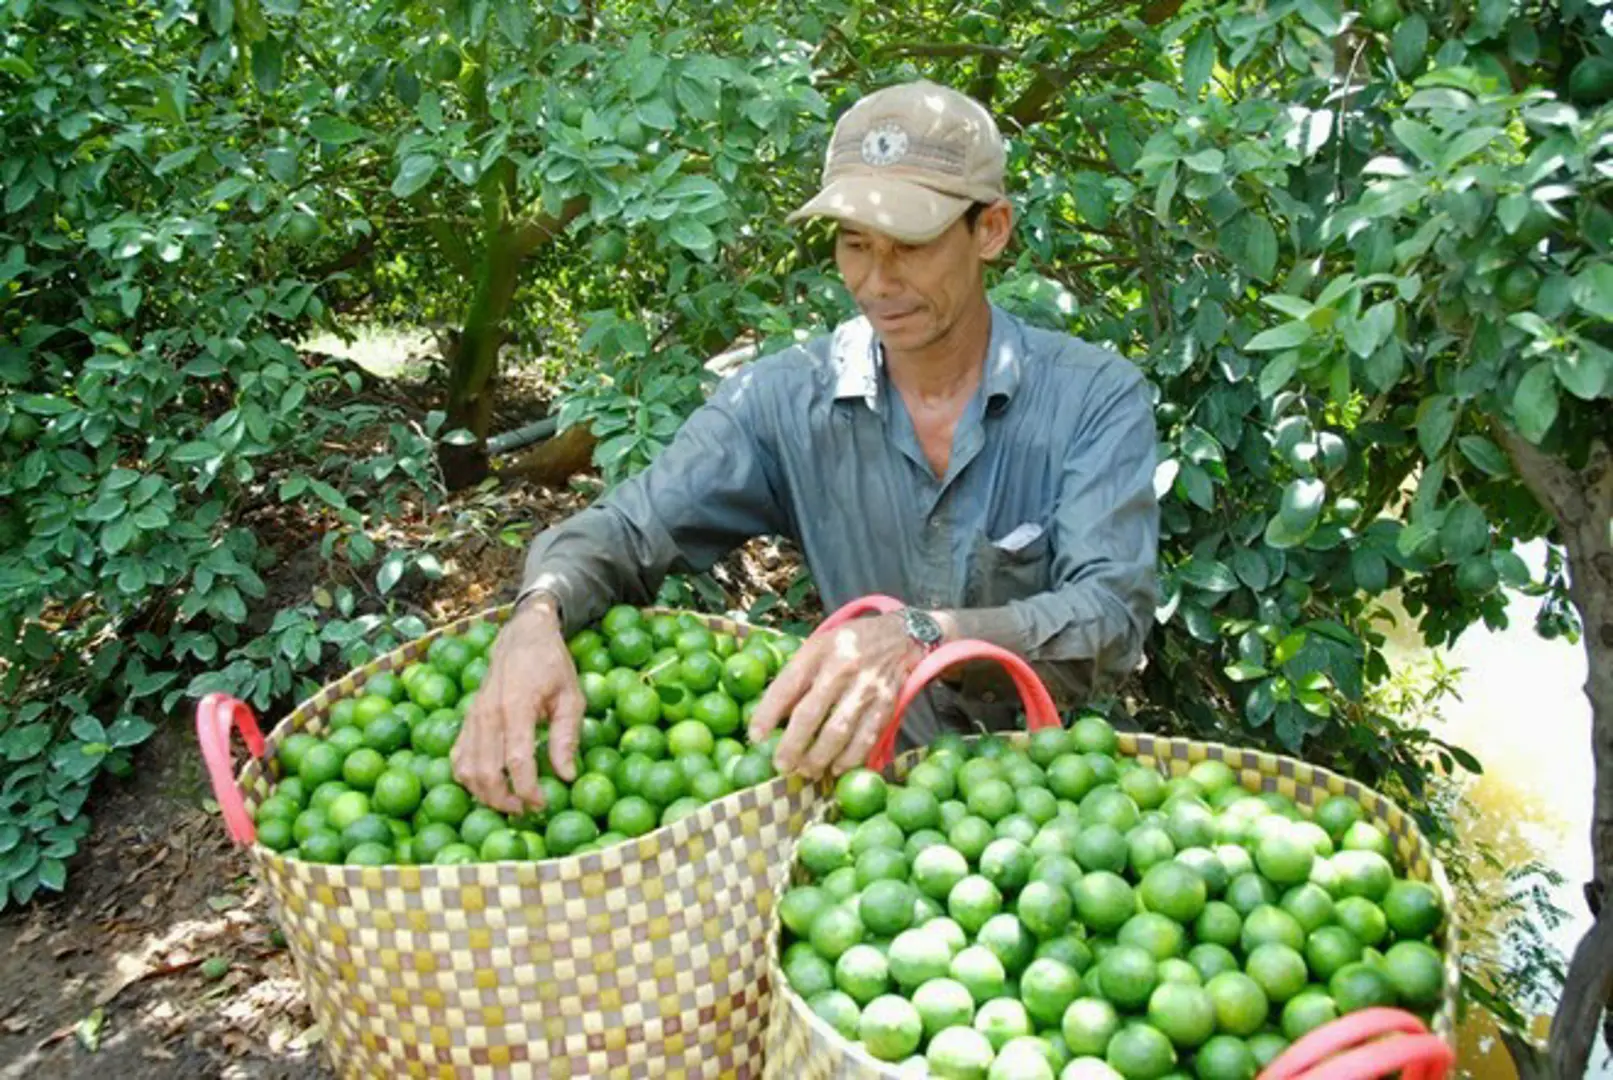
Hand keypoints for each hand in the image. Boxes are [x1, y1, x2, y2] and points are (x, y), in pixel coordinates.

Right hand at [451, 597, 582, 812]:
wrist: (522, 636)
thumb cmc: (551, 666)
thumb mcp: (571, 696)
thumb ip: (567, 736)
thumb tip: (567, 776)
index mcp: (516, 706)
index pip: (516, 759)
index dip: (528, 789)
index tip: (542, 804)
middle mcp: (487, 714)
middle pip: (486, 771)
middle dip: (505, 799)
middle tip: (528, 810)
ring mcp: (472, 717)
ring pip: (467, 770)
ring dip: (485, 795)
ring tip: (511, 803)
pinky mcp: (466, 721)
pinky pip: (458, 758)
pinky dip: (469, 779)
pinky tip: (489, 788)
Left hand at [747, 614, 922, 779]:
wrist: (898, 636)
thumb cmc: (846, 646)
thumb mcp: (816, 648)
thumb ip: (795, 678)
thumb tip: (770, 718)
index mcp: (818, 651)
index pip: (787, 685)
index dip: (767, 713)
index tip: (755, 737)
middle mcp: (842, 668)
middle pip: (810, 714)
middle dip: (792, 745)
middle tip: (781, 766)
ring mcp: (866, 688)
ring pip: (838, 731)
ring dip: (819, 758)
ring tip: (806, 771)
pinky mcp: (887, 704)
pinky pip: (866, 738)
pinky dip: (850, 758)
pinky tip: (836, 768)